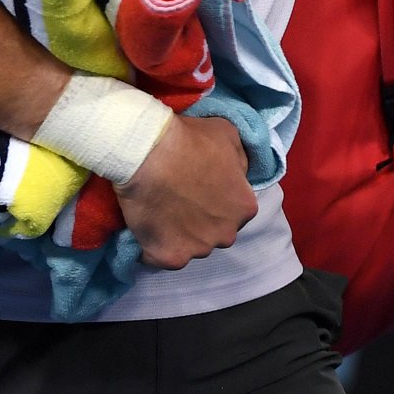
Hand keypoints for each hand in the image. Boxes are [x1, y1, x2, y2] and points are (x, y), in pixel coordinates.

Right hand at [114, 114, 254, 269]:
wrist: (148, 153)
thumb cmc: (189, 140)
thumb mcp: (229, 135)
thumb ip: (240, 161)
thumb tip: (238, 175)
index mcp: (245, 207)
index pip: (236, 209)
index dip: (218, 197)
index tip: (200, 185)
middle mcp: (227, 235)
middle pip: (216, 232)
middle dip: (202, 220)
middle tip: (180, 198)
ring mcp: (198, 250)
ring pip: (191, 246)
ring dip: (180, 234)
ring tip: (161, 210)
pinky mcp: (169, 258)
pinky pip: (163, 257)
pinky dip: (155, 246)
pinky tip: (147, 226)